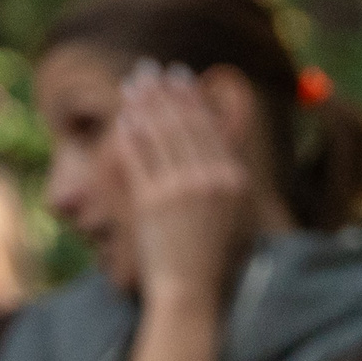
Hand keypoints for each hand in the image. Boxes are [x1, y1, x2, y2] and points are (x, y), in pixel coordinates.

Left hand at [111, 63, 257, 309]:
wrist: (190, 291)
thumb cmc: (211, 258)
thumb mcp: (235, 215)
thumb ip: (229, 178)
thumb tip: (220, 143)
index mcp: (237, 180)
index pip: (212, 127)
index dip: (194, 98)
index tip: (182, 79)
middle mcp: (214, 179)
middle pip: (186, 123)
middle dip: (166, 91)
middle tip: (152, 70)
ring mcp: (184, 189)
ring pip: (161, 134)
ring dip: (145, 104)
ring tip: (134, 85)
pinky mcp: (155, 200)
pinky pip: (139, 157)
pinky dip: (131, 135)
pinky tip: (124, 120)